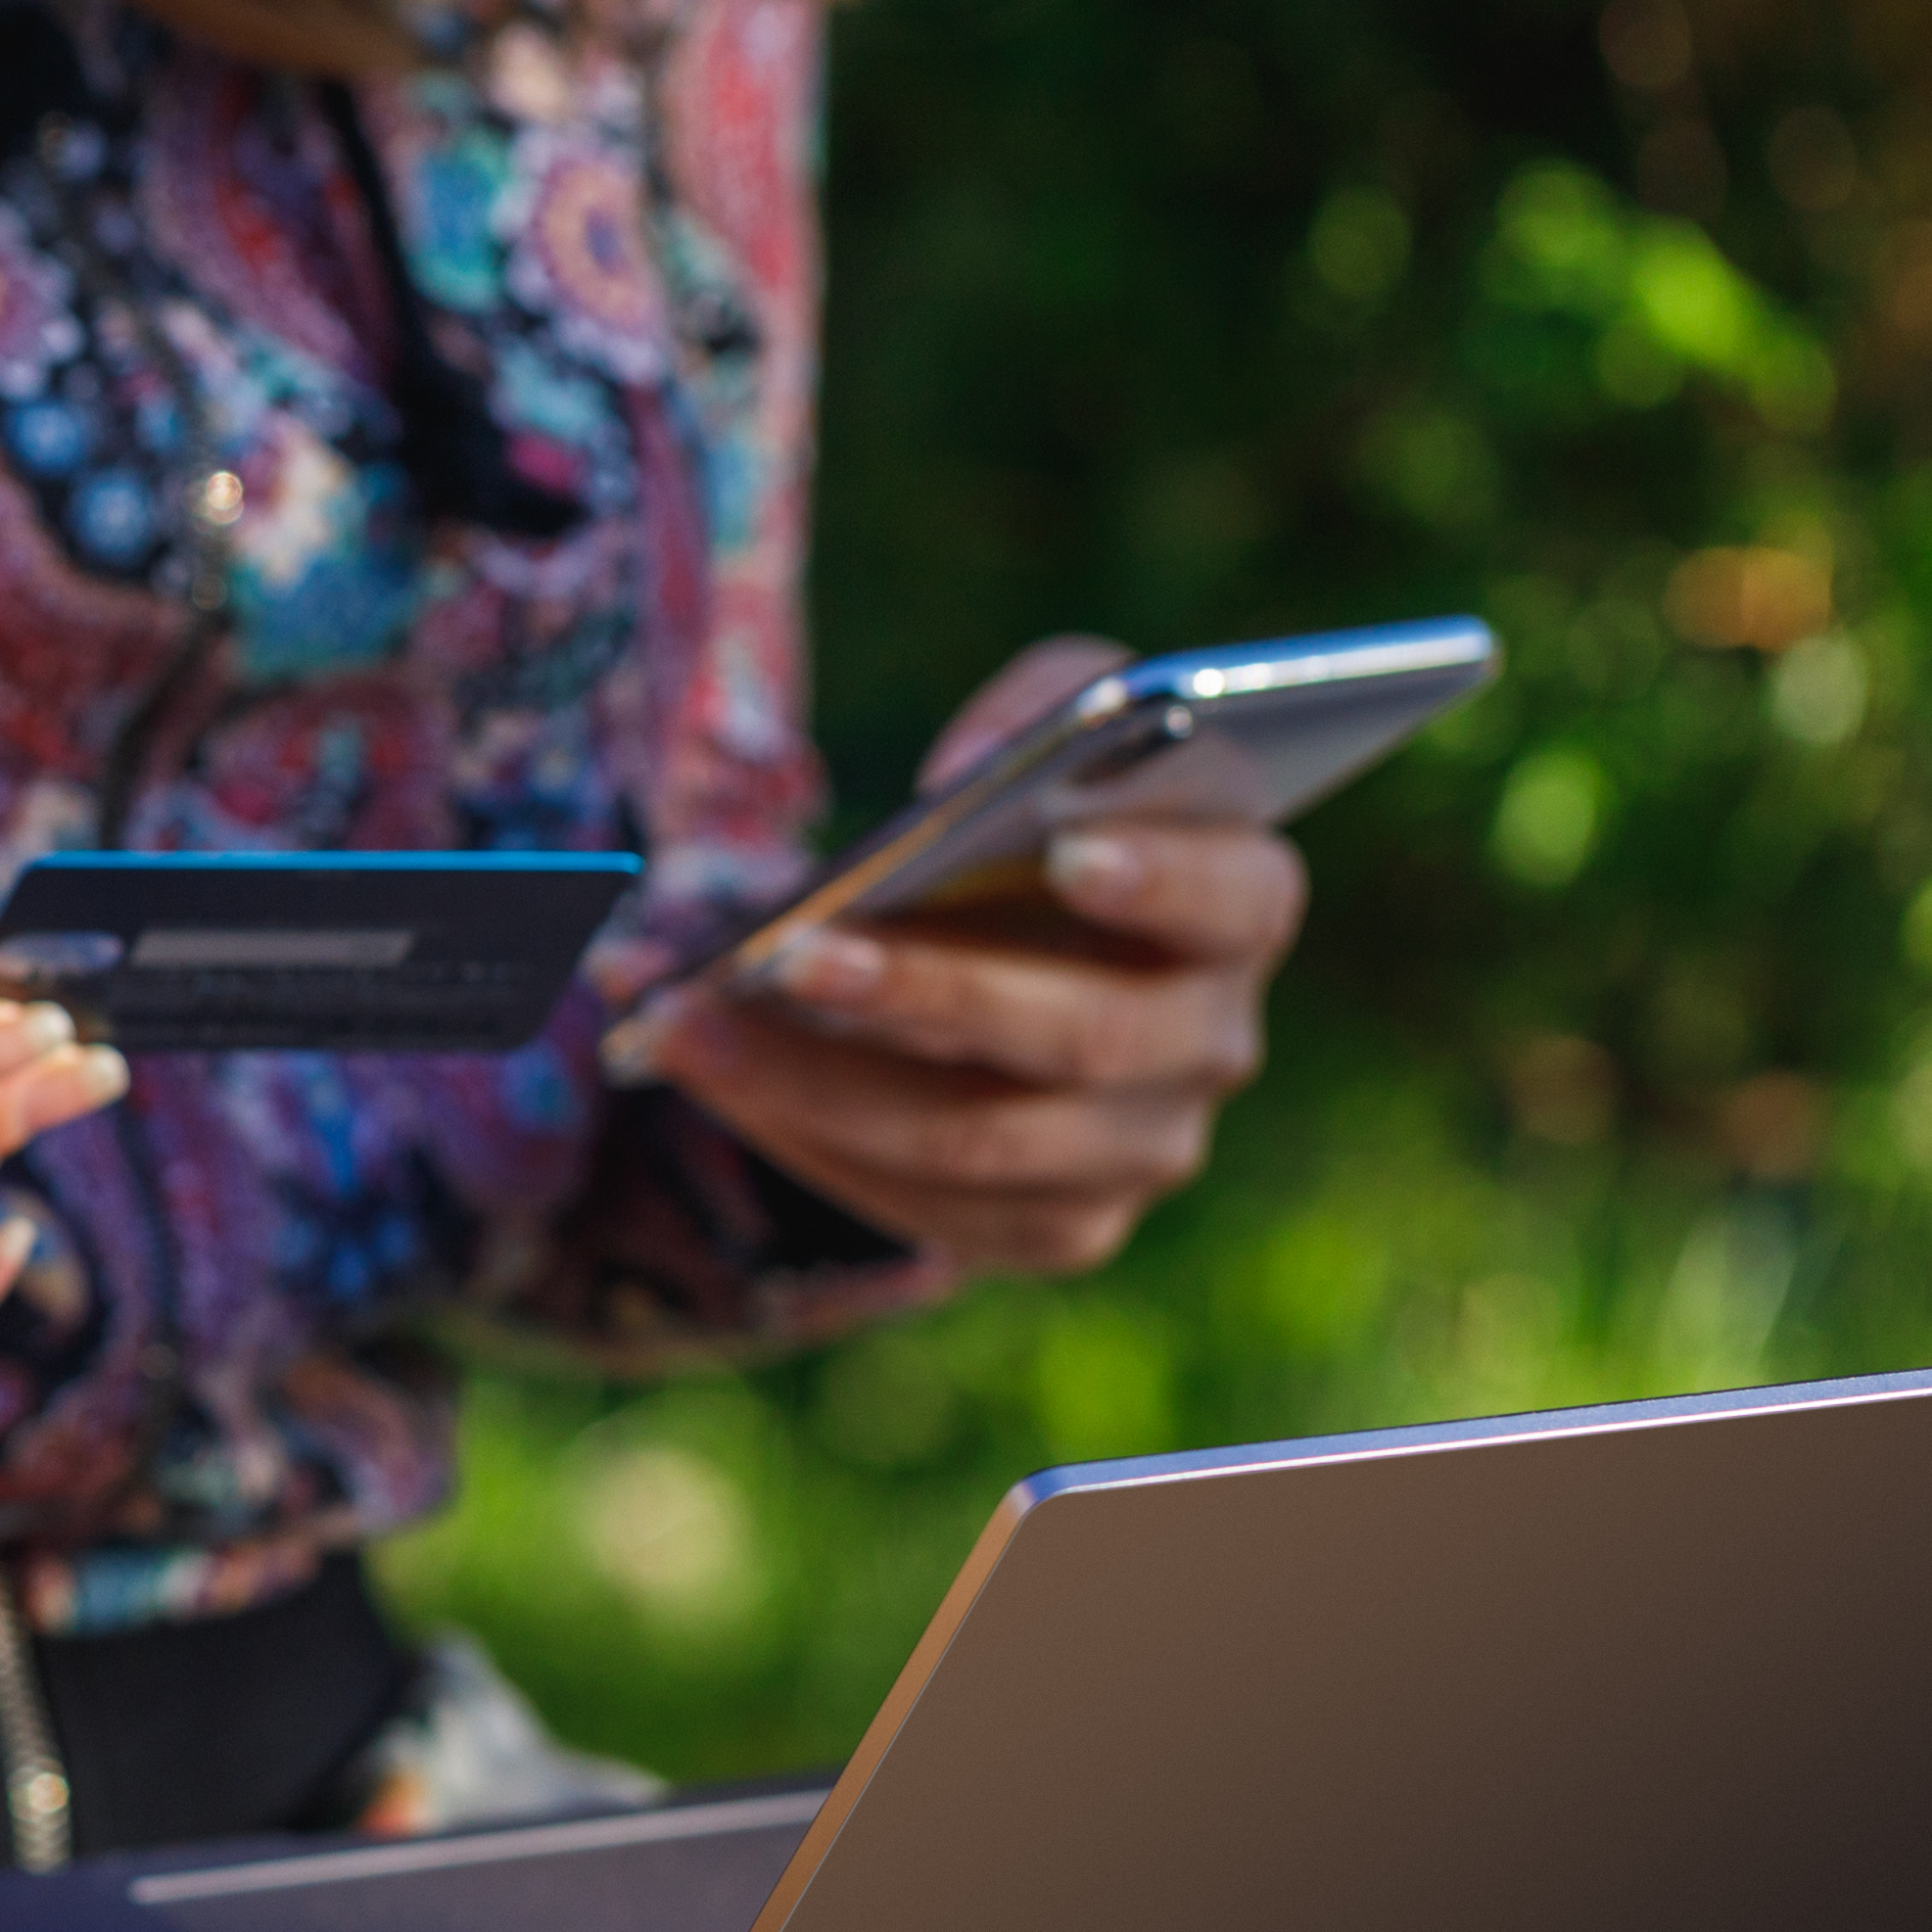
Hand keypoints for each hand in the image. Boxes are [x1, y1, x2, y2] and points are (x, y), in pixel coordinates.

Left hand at [644, 636, 1306, 1276]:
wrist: (1008, 949)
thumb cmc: (1036, 819)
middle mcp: (1214, 1040)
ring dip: (822, 1085)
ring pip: (982, 1139)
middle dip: (932, 994)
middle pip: (1086, 1035)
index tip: (1069, 850)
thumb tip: (965, 772)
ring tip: (690, 1023)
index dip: (1165, 879)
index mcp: (1241, 907)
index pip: (1239, 895)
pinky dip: (811, 1141)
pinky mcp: (1063, 1223)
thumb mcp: (1052, 730)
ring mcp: (1144, 1147)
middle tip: (795, 955)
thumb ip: (1044, 708)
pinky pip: (934, 1207)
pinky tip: (718, 1079)